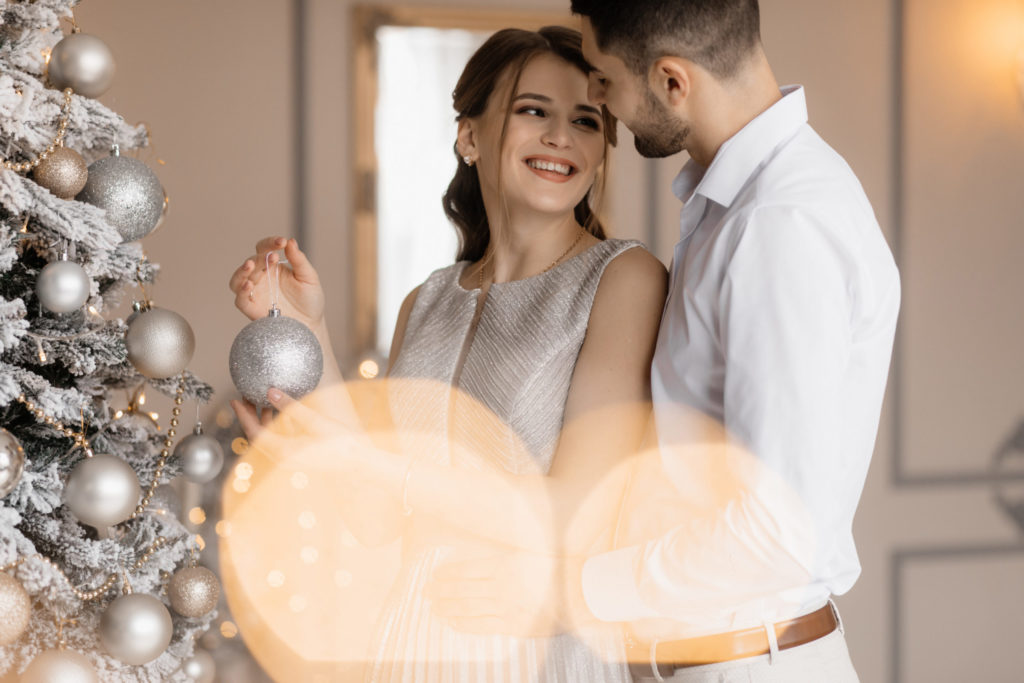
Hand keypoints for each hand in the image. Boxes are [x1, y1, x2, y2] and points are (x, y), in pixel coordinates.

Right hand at [228, 237, 325, 330]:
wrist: (311, 324)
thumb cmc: (310, 299)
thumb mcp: (309, 277)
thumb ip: (299, 260)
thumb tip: (291, 241)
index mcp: (272, 266)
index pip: (264, 249)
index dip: (270, 243)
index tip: (282, 242)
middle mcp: (260, 277)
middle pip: (251, 262)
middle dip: (260, 258)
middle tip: (273, 257)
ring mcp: (255, 293)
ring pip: (238, 279)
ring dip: (241, 271)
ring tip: (250, 265)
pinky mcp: (251, 309)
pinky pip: (240, 299)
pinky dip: (242, 291)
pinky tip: (249, 285)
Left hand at [230, 387, 406, 545]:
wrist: (362, 465)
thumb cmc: (342, 445)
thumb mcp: (315, 421)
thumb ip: (291, 407)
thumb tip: (270, 392)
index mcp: (284, 451)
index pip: (254, 432)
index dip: (243, 415)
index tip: (235, 399)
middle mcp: (285, 457)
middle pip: (259, 435)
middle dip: (252, 415)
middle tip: (248, 395)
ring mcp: (293, 458)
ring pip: (271, 437)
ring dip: (266, 419)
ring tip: (265, 399)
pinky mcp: (302, 456)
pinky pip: (283, 439)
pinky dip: (279, 425)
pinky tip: (285, 411)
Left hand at [427, 551, 590, 637]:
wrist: (583, 592)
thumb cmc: (559, 566)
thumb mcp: (530, 549)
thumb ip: (505, 551)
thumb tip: (482, 548)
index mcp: (505, 564)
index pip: (465, 569)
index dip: (446, 574)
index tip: (434, 575)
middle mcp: (501, 586)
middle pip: (462, 589)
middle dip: (440, 591)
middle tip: (426, 592)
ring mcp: (507, 608)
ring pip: (468, 608)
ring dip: (447, 608)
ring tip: (434, 607)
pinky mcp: (514, 626)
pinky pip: (482, 626)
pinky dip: (464, 624)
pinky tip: (452, 622)